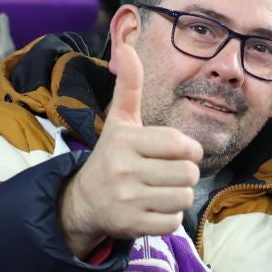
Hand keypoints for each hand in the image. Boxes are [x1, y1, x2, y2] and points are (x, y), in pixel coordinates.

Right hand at [57, 35, 203, 257]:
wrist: (82, 201)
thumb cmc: (112, 156)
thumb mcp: (119, 120)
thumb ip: (129, 85)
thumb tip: (126, 46)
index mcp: (125, 141)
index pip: (181, 145)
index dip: (189, 150)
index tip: (179, 153)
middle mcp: (123, 170)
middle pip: (188, 174)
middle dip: (185, 175)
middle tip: (167, 174)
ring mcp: (126, 200)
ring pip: (183, 198)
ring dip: (178, 196)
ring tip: (161, 191)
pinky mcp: (131, 226)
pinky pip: (173, 222)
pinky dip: (169, 218)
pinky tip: (153, 209)